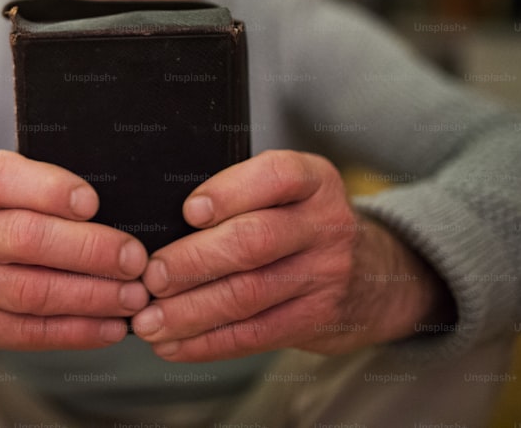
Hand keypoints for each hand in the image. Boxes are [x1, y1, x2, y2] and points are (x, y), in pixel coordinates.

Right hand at [0, 150, 148, 354]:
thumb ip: (21, 185)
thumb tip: (100, 203)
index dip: (48, 188)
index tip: (92, 200)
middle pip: (24, 239)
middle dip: (88, 249)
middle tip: (134, 257)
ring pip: (31, 291)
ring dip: (92, 296)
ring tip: (134, 295)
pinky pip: (28, 332)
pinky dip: (75, 331)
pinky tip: (110, 326)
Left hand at [131, 150, 454, 361]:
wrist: (372, 273)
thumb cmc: (298, 221)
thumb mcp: (285, 191)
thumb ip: (238, 194)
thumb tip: (158, 219)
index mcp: (313, 180)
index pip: (275, 177)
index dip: (229, 193)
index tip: (188, 211)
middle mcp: (325, 224)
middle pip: (253, 242)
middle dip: (194, 261)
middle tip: (151, 277)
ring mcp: (325, 275)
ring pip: (249, 295)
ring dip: (190, 312)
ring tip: (148, 320)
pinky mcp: (316, 319)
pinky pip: (256, 334)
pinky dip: (208, 342)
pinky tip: (174, 344)